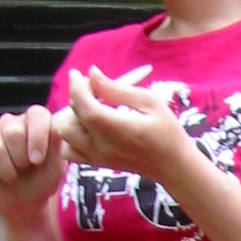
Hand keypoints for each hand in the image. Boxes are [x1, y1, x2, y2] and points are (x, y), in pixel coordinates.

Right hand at [0, 106, 65, 224]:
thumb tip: (56, 128)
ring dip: (4, 168)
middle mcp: (12, 123)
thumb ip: (58, 147)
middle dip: (20, 159)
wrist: (23, 203)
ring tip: (11, 175)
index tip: (37, 161)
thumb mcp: (56, 169)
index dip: (37, 137)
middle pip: (13, 131)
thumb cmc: (41, 182)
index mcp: (35, 123)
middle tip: (24, 170)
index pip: (37, 114)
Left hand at [57, 65, 194, 185]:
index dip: (76, 86)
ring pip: (65, 135)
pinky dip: (71, 138)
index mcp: (115, 128)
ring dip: (71, 119)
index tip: (78, 74)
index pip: (82, 104)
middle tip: (93, 93)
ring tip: (90, 112)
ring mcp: (98, 157)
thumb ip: (117, 89)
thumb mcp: (149, 102)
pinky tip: (87, 129)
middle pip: (67, 119)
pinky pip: (70, 151)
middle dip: (75, 100)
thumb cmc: (168, 132)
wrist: (175, 166)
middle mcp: (102, 145)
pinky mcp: (98, 163)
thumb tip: (93, 73)